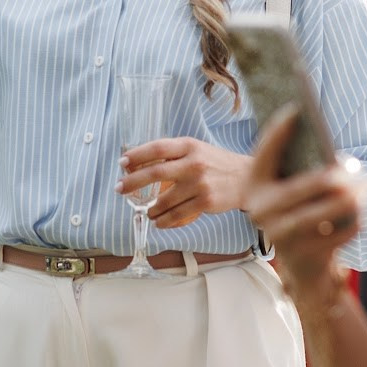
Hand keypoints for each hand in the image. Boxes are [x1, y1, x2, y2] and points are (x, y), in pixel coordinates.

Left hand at [122, 136, 252, 230]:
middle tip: (119, 189)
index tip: (122, 163)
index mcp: (189, 146)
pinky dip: (164, 220)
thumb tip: (137, 163)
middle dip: (133, 182)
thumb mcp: (196, 150)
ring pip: (164, 199)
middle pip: (156, 172)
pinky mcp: (205, 202)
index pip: (157, 147)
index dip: (137, 155)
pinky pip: (177, 214)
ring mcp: (199, 183)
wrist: (247, 178)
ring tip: (147, 212)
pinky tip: (158, 221)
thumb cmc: (215, 163)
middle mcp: (193, 163)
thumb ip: (172, 154)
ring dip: (150, 208)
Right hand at [244, 110, 366, 301]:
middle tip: (353, 166)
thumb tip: (336, 158)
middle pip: (308, 184)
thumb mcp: (288, 190)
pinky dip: (356, 219)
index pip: (264, 153)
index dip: (278, 131)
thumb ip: (299, 169)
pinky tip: (359, 214)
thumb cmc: (298, 213)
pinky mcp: (305, 254)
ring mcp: (281, 235)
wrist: (301, 267)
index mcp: (254, 188)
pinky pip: (343, 229)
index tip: (296, 109)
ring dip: (354, 196)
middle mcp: (261, 211)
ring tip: (366, 187)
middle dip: (336, 175)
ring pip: (331, 207)